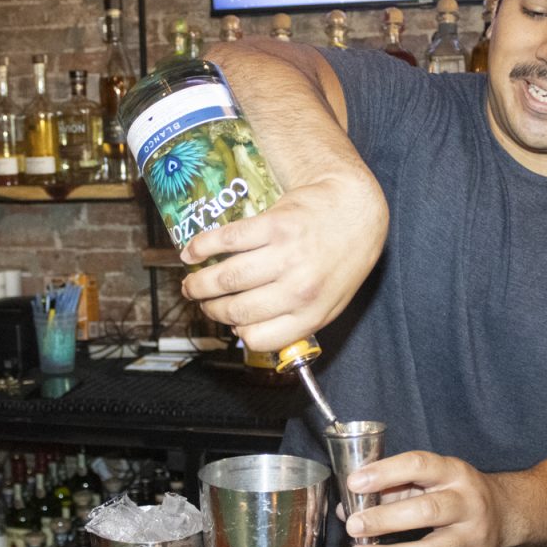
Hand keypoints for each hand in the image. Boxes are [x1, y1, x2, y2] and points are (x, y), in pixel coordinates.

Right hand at [179, 170, 385, 351]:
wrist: (355, 209)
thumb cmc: (341, 258)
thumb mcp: (330, 302)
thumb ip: (295, 320)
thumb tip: (244, 329)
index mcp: (312, 313)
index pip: (259, 337)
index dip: (237, 330)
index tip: (228, 322)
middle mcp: (300, 288)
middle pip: (237, 309)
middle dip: (210, 309)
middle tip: (200, 301)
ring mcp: (287, 255)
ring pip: (228, 278)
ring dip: (200, 283)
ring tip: (192, 283)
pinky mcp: (275, 224)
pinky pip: (228, 240)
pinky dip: (202, 247)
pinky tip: (191, 252)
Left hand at [342, 451, 506, 546]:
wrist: (504, 513)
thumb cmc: (453, 491)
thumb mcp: (430, 478)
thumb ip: (389, 489)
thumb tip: (346, 508)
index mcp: (453, 473)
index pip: (419, 466)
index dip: (386, 473)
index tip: (355, 483)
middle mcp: (467, 504)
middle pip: (428, 511)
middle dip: (385, 520)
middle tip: (353, 526)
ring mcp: (471, 540)